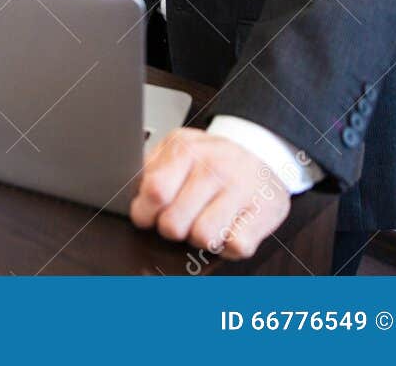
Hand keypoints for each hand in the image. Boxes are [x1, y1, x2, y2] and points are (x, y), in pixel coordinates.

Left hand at [131, 128, 290, 260]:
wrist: (263, 151)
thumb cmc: (212, 158)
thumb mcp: (179, 148)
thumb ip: (152, 167)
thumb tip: (130, 191)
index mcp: (186, 149)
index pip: (155, 191)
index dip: (144, 212)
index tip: (146, 216)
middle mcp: (215, 166)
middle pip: (174, 223)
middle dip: (172, 228)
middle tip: (181, 219)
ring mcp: (241, 189)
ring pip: (202, 238)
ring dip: (200, 239)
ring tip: (205, 221)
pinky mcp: (265, 212)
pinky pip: (234, 247)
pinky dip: (227, 246)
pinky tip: (228, 228)